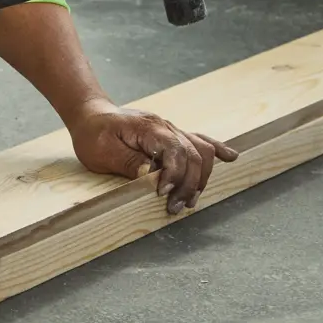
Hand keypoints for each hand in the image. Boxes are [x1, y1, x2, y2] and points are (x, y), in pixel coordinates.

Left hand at [68, 98, 237, 213]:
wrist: (91, 115)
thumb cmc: (93, 133)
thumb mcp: (102, 151)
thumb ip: (129, 162)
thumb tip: (153, 176)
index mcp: (147, 128)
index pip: (175, 150)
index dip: (174, 174)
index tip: (162, 193)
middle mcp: (165, 127)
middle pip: (194, 154)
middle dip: (189, 184)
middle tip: (174, 207)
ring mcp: (171, 130)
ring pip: (201, 150)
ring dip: (201, 177)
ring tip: (189, 200)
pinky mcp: (172, 136)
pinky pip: (200, 140)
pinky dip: (216, 150)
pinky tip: (231, 157)